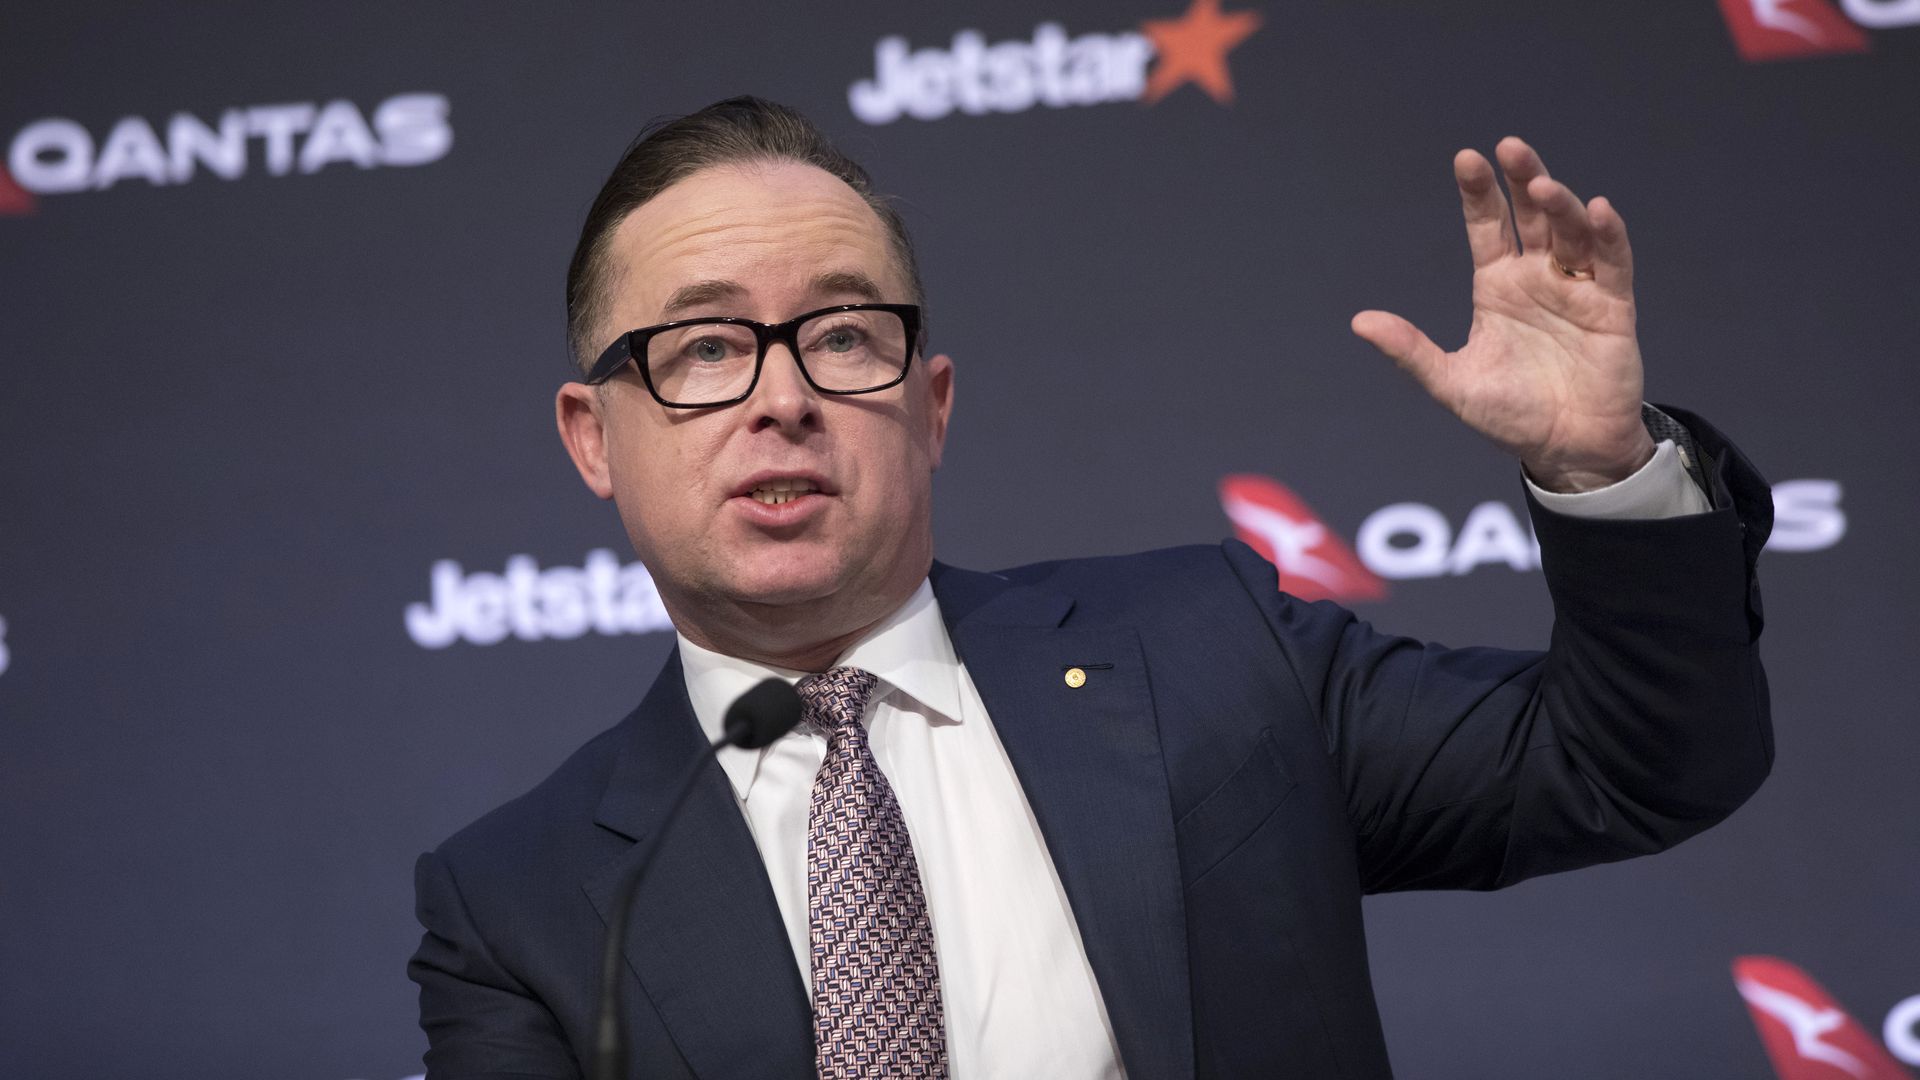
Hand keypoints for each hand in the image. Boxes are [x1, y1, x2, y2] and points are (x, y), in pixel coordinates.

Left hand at [1351, 137, 1655, 492]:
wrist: (1565, 450)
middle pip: (1531, 216)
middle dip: (1522, 179)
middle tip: (1509, 147)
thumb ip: (1411, 352)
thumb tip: (1360, 321)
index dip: (1479, 194)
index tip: (1466, 159)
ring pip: (1571, 232)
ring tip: (1543, 185)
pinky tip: (1599, 210)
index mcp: (1497, 286)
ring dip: (1561, 205)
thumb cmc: (1511, 415)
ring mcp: (1577, 289)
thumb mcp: (1452, 384)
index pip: (1487, 227)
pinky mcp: (1612, 307)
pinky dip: (1608, 236)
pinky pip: (1613, 264)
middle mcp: (1537, 278)